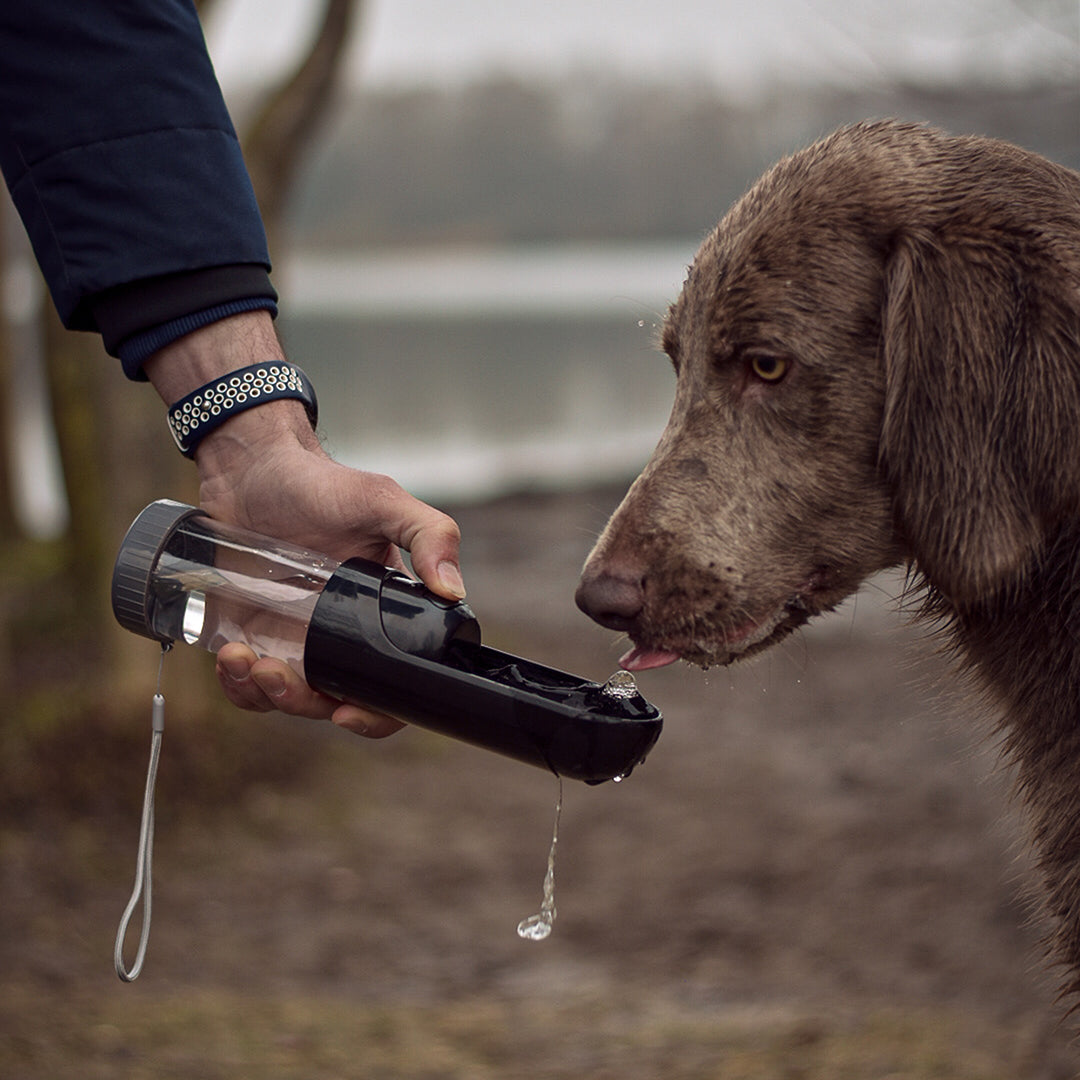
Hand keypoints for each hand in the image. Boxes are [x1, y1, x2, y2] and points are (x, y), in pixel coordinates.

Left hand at [144, 312, 463, 735]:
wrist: (253, 469)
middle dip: (305, 703)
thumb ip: (429, 534)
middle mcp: (342, 636)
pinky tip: (229, 655)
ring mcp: (296, 640)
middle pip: (334, 703)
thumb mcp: (382, 501)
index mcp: (382, 616)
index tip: (347, 713)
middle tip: (280, 674)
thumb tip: (454, 590)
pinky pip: (246, 684)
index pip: (393, 684)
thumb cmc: (321, 484)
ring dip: (265, 695)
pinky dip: (236, 683)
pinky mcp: (253, 636)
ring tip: (244, 659)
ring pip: (287, 700)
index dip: (376, 713)